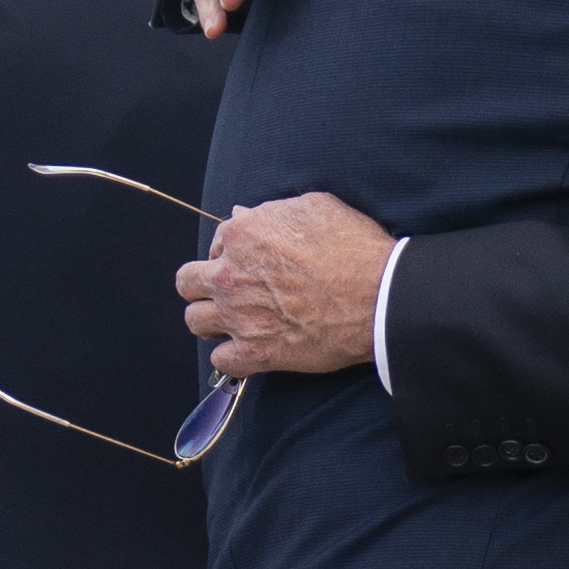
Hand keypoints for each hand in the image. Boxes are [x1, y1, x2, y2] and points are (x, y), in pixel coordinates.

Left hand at [180, 193, 390, 375]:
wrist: (381, 297)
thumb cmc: (354, 248)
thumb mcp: (316, 208)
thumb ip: (273, 211)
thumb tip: (246, 215)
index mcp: (242, 235)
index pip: (216, 242)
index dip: (232, 251)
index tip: (252, 261)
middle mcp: (231, 275)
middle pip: (188, 282)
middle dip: (203, 283)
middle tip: (229, 289)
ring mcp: (240, 316)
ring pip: (195, 320)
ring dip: (211, 319)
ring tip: (234, 319)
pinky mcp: (257, 352)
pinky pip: (220, 360)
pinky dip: (232, 356)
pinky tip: (248, 348)